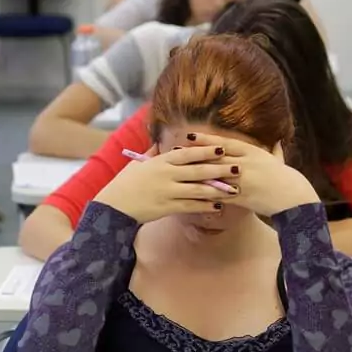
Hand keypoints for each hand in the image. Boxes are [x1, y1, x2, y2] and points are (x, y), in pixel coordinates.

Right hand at [93, 145, 238, 223]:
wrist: (114, 207)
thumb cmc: (126, 183)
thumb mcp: (138, 164)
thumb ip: (153, 153)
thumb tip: (162, 143)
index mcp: (161, 161)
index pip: (188, 154)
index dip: (206, 150)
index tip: (223, 148)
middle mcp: (166, 175)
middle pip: (198, 171)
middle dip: (219, 169)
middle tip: (237, 168)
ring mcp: (167, 192)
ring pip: (198, 190)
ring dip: (217, 189)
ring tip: (234, 189)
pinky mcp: (167, 208)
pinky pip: (190, 206)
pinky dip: (205, 206)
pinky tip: (218, 206)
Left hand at [185, 133, 318, 216]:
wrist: (295, 199)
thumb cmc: (288, 180)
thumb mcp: (280, 162)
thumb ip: (276, 152)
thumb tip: (278, 142)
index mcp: (253, 153)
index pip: (225, 144)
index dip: (206, 139)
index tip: (190, 135)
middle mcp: (246, 164)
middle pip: (215, 157)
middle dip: (195, 153)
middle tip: (176, 150)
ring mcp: (243, 180)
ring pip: (215, 175)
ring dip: (195, 172)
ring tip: (178, 171)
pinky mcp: (242, 197)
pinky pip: (220, 194)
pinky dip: (206, 193)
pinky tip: (190, 193)